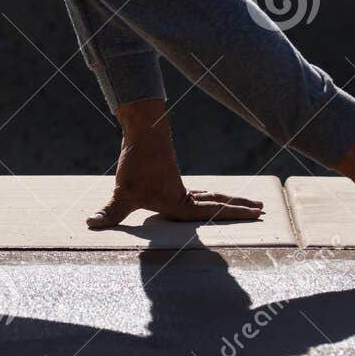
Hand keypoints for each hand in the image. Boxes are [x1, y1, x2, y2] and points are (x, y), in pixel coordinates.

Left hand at [88, 98, 264, 228]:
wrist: (144, 131)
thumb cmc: (136, 164)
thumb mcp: (122, 194)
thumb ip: (111, 213)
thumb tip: (91, 224)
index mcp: (179, 203)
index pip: (211, 214)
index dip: (233, 215)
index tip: (255, 214)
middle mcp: (184, 195)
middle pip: (217, 203)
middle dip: (238, 209)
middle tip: (262, 210)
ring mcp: (180, 185)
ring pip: (210, 196)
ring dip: (227, 202)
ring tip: (246, 205)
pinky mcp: (172, 177)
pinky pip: (198, 192)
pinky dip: (210, 197)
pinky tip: (207, 200)